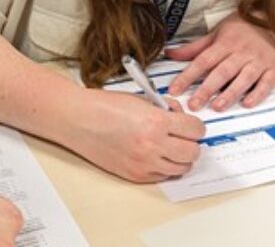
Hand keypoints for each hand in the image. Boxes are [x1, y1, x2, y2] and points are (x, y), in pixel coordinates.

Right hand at [65, 89, 204, 182]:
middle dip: (190, 142)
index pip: (196, 130)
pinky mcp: (135, 175)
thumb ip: (164, 110)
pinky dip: (163, 167)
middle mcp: (152, 145)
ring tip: (167, 146)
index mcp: (156, 122)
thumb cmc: (102, 106)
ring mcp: (144, 163)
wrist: (77, 119)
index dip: (194, 125)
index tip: (189, 124)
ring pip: (181, 168)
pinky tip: (153, 154)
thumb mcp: (140, 99)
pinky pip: (162, 176)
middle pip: (193, 152)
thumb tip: (180, 118)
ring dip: (179, 157)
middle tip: (181, 135)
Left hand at [165, 12, 274, 110]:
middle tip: (194, 104)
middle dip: (206, 89)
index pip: (203, 61)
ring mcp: (259, 61)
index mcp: (225, 43)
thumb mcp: (217, 33)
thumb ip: (195, 47)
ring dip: (230, 94)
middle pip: (221, 72)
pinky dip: (257, 94)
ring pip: (243, 79)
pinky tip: (247, 104)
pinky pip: (266, 83)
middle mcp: (242, 52)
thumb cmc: (243, 28)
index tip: (174, 89)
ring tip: (217, 107)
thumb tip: (170, 54)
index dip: (187, 76)